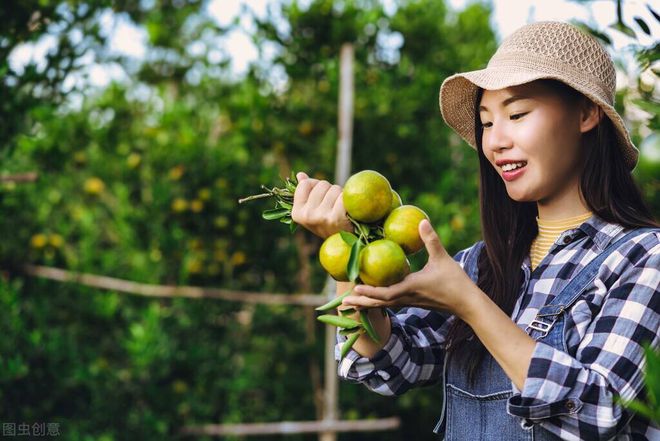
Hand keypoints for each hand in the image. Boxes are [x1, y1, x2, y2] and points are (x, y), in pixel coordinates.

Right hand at [291, 171, 352, 238]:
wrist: (344, 243)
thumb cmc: (327, 222)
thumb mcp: (312, 209)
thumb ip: (305, 192)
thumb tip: (300, 175)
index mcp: (297, 213)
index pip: (305, 184)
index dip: (315, 186)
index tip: (320, 197)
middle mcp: (308, 216)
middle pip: (322, 185)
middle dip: (330, 191)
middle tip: (333, 206)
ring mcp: (322, 217)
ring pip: (334, 189)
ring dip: (340, 195)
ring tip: (340, 209)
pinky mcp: (337, 217)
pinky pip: (344, 196)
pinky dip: (348, 200)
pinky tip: (348, 211)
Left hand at [342, 219, 478, 317]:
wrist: (467, 304)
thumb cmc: (456, 281)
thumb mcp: (443, 258)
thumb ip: (431, 240)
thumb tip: (422, 221)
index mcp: (411, 288)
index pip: (386, 293)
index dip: (370, 292)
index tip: (354, 289)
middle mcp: (407, 297)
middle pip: (379, 303)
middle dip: (361, 303)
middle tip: (342, 302)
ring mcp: (409, 302)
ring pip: (383, 305)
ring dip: (366, 304)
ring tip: (349, 303)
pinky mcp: (413, 302)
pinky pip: (391, 303)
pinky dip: (378, 302)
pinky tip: (370, 298)